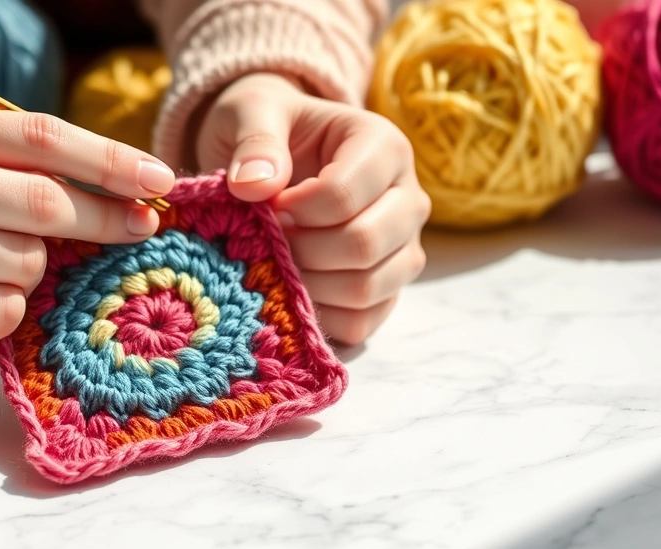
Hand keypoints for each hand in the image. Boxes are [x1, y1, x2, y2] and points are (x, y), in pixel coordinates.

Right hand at [0, 102, 175, 367]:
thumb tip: (104, 190)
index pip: (37, 137)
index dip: (109, 158)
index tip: (158, 178)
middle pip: (43, 202)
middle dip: (105, 217)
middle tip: (140, 227)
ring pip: (25, 264)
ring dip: (28, 271)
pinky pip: (0, 312)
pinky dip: (0, 310)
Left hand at [195, 73, 429, 344]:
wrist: (278, 155)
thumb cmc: (270, 129)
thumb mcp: (253, 112)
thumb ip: (254, 142)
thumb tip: (252, 185)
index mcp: (384, 147)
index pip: (342, 195)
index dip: (292, 210)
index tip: (265, 205)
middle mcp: (408, 200)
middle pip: (363, 247)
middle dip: (300, 251)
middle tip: (266, 239)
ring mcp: (402, 249)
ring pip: (366, 290)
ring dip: (308, 286)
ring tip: (275, 261)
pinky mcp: (387, 289)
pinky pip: (362, 323)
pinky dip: (320, 317)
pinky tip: (289, 291)